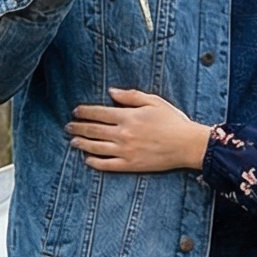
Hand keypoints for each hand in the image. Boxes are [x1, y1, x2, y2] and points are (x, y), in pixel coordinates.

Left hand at [67, 89, 210, 172]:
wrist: (188, 145)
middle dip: (78, 128)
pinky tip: (88, 159)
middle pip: (93, 130)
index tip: (76, 111)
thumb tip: (111, 92)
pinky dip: (95, 162)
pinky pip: (107, 165)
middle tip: (68, 127)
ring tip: (73, 142)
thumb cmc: (173, 121)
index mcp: (128, 116)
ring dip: (82, 144)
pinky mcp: (130, 165)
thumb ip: (130, 96)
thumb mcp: (153, 101)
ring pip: (96, 147)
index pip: (98, 113)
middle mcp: (123, 134)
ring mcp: (125, 151)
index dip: (84, 112)